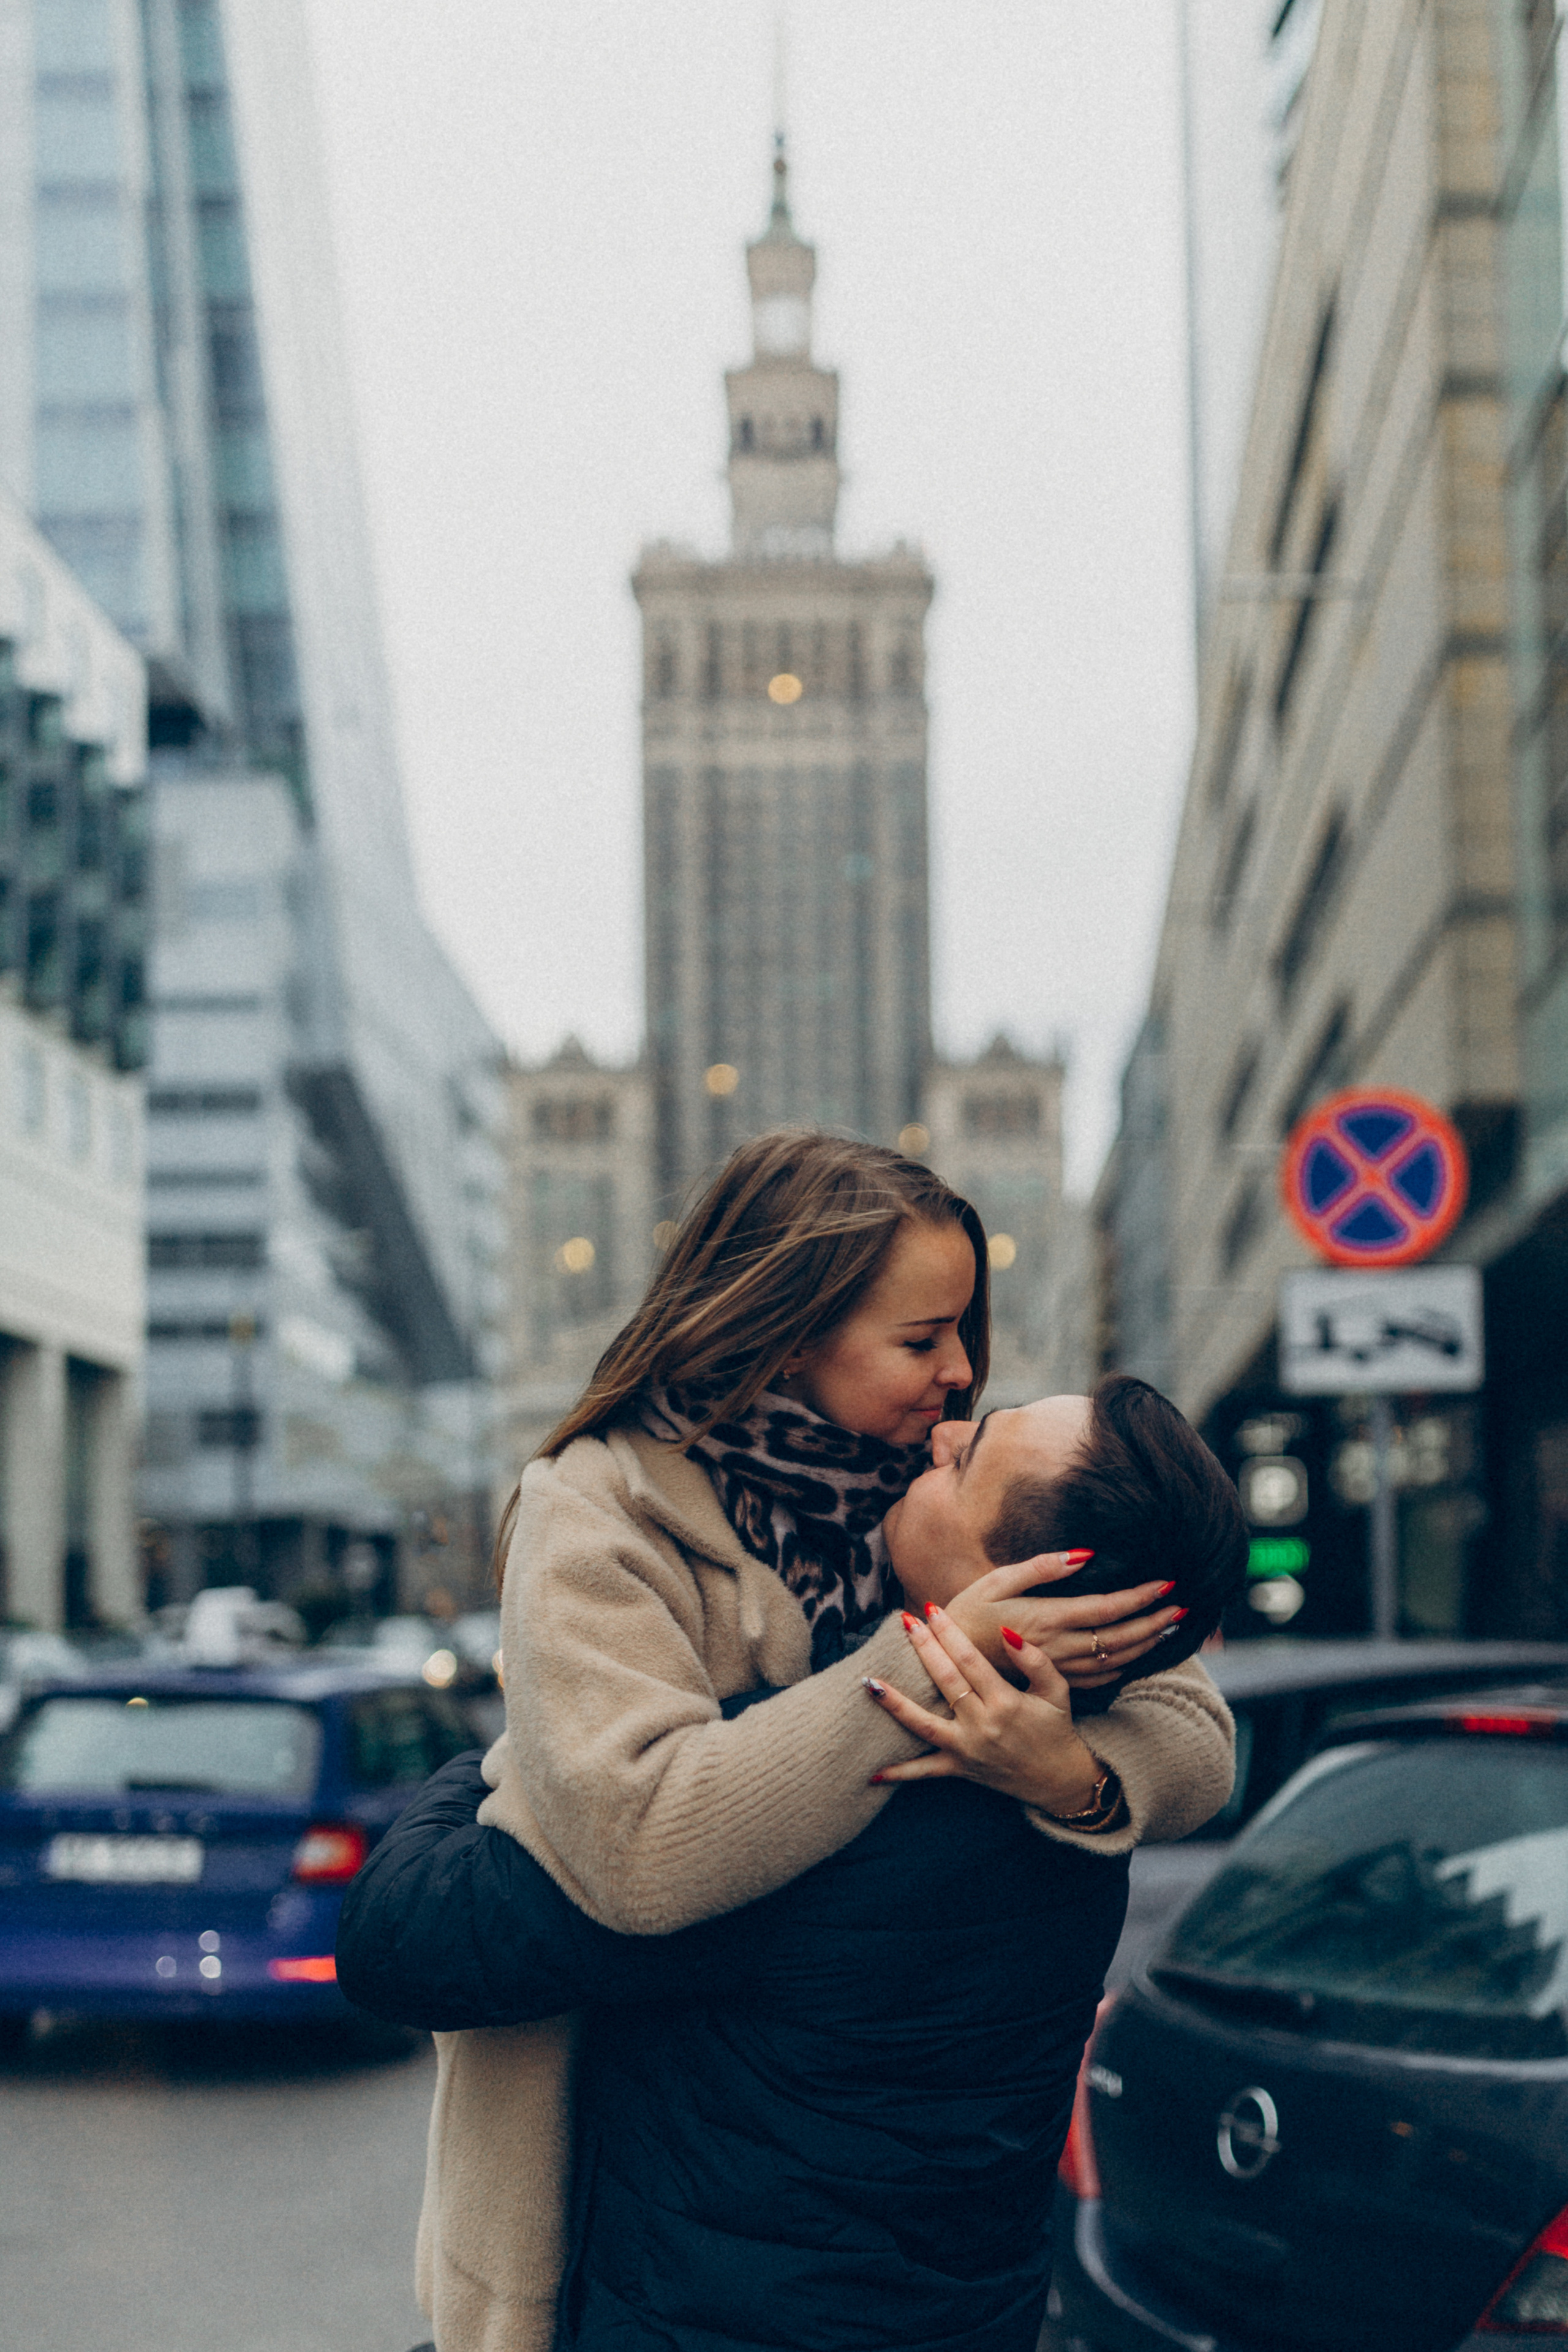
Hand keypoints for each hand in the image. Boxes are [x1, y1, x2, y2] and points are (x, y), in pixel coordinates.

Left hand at [864, 1605, 1103, 1814]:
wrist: (1060, 1781)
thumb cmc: (1057, 1729)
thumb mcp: (1057, 1692)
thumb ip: (1035, 1661)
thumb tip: (1006, 1632)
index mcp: (1006, 1702)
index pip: (970, 1660)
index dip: (949, 1633)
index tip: (933, 1608)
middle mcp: (982, 1726)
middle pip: (945, 1680)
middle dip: (923, 1648)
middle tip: (905, 1620)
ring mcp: (967, 1749)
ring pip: (923, 1724)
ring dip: (895, 1703)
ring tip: (870, 1682)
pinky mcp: (960, 1768)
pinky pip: (924, 1771)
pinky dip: (899, 1772)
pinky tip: (871, 1771)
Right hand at [944, 1554, 1184, 1687]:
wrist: (942, 1665)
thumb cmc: (967, 1614)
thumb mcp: (996, 1580)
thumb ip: (1042, 1568)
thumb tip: (1084, 1555)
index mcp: (1046, 1617)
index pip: (1106, 1607)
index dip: (1140, 1597)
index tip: (1166, 1584)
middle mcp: (1057, 1647)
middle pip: (1120, 1637)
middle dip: (1154, 1622)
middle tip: (1181, 1607)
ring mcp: (1056, 1669)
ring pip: (1115, 1660)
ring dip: (1145, 1644)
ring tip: (1168, 1628)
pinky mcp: (1051, 1683)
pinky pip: (1099, 1679)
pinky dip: (1124, 1666)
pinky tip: (1135, 1655)